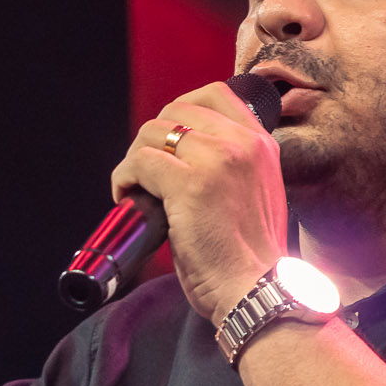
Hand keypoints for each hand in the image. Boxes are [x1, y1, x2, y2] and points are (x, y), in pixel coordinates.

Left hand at [108, 81, 286, 321]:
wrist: (257, 291)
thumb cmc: (249, 256)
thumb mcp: (256, 193)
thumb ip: (232, 165)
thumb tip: (182, 155)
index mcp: (261, 144)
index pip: (215, 94)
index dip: (180, 111)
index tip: (167, 140)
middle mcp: (242, 144)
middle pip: (176, 109)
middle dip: (152, 137)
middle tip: (146, 172)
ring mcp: (216, 161)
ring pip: (153, 131)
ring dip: (134, 158)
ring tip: (136, 189)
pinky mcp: (189, 185)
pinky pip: (139, 162)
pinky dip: (124, 178)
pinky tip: (127, 198)